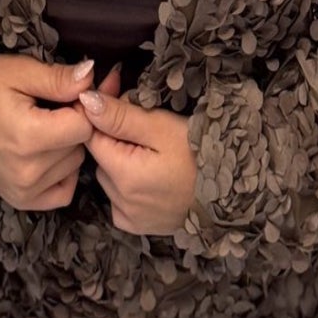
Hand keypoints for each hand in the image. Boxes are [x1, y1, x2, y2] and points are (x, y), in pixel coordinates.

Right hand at [0, 54, 120, 212]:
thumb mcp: (19, 71)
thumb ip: (58, 78)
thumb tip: (92, 76)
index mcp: (29, 137)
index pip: (85, 126)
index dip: (81, 106)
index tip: (64, 95)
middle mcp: (28, 171)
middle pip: (80, 146)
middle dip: (73, 124)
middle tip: (50, 108)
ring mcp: (24, 191)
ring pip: (74, 165)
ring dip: (67, 146)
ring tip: (42, 128)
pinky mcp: (22, 200)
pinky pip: (64, 191)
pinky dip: (62, 173)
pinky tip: (46, 153)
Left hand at [76, 86, 198, 235]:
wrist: (232, 192)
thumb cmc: (199, 154)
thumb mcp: (161, 127)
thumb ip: (120, 115)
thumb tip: (85, 101)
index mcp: (122, 175)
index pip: (91, 135)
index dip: (102, 111)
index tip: (117, 91)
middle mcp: (119, 201)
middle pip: (101, 156)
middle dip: (114, 134)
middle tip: (143, 117)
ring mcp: (128, 217)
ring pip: (109, 176)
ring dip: (121, 158)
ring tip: (152, 148)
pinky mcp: (138, 226)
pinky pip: (119, 198)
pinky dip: (127, 183)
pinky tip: (150, 174)